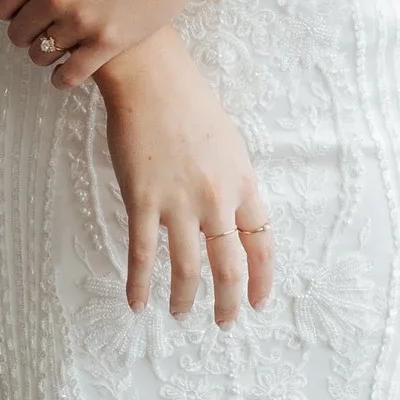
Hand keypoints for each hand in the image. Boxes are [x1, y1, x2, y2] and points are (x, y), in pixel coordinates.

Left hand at [0, 0, 208, 86]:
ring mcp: (80, 21)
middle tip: (40, 27)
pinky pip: (68, 76)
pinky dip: (63, 77)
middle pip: (16, 33)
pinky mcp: (107, 43)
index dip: (6, 9)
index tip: (19, 7)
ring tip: (58, 44)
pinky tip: (69, 69)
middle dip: (24, 32)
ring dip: (44, 53)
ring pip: (40, 55)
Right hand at [94, 31, 272, 322]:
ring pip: (189, 268)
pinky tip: (138, 303)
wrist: (150, 77)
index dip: (262, 278)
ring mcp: (179, 202)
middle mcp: (216, 198)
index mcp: (242, 182)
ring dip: (186, 298)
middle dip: (230, 301)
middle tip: (226, 323)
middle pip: (230, 265)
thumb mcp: (227, 143)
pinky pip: (143, 253)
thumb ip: (232, 182)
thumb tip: (233, 214)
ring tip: (182, 315)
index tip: (259, 301)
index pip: (262, 243)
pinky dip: (140, 283)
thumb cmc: (187, 102)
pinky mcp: (142, 200)